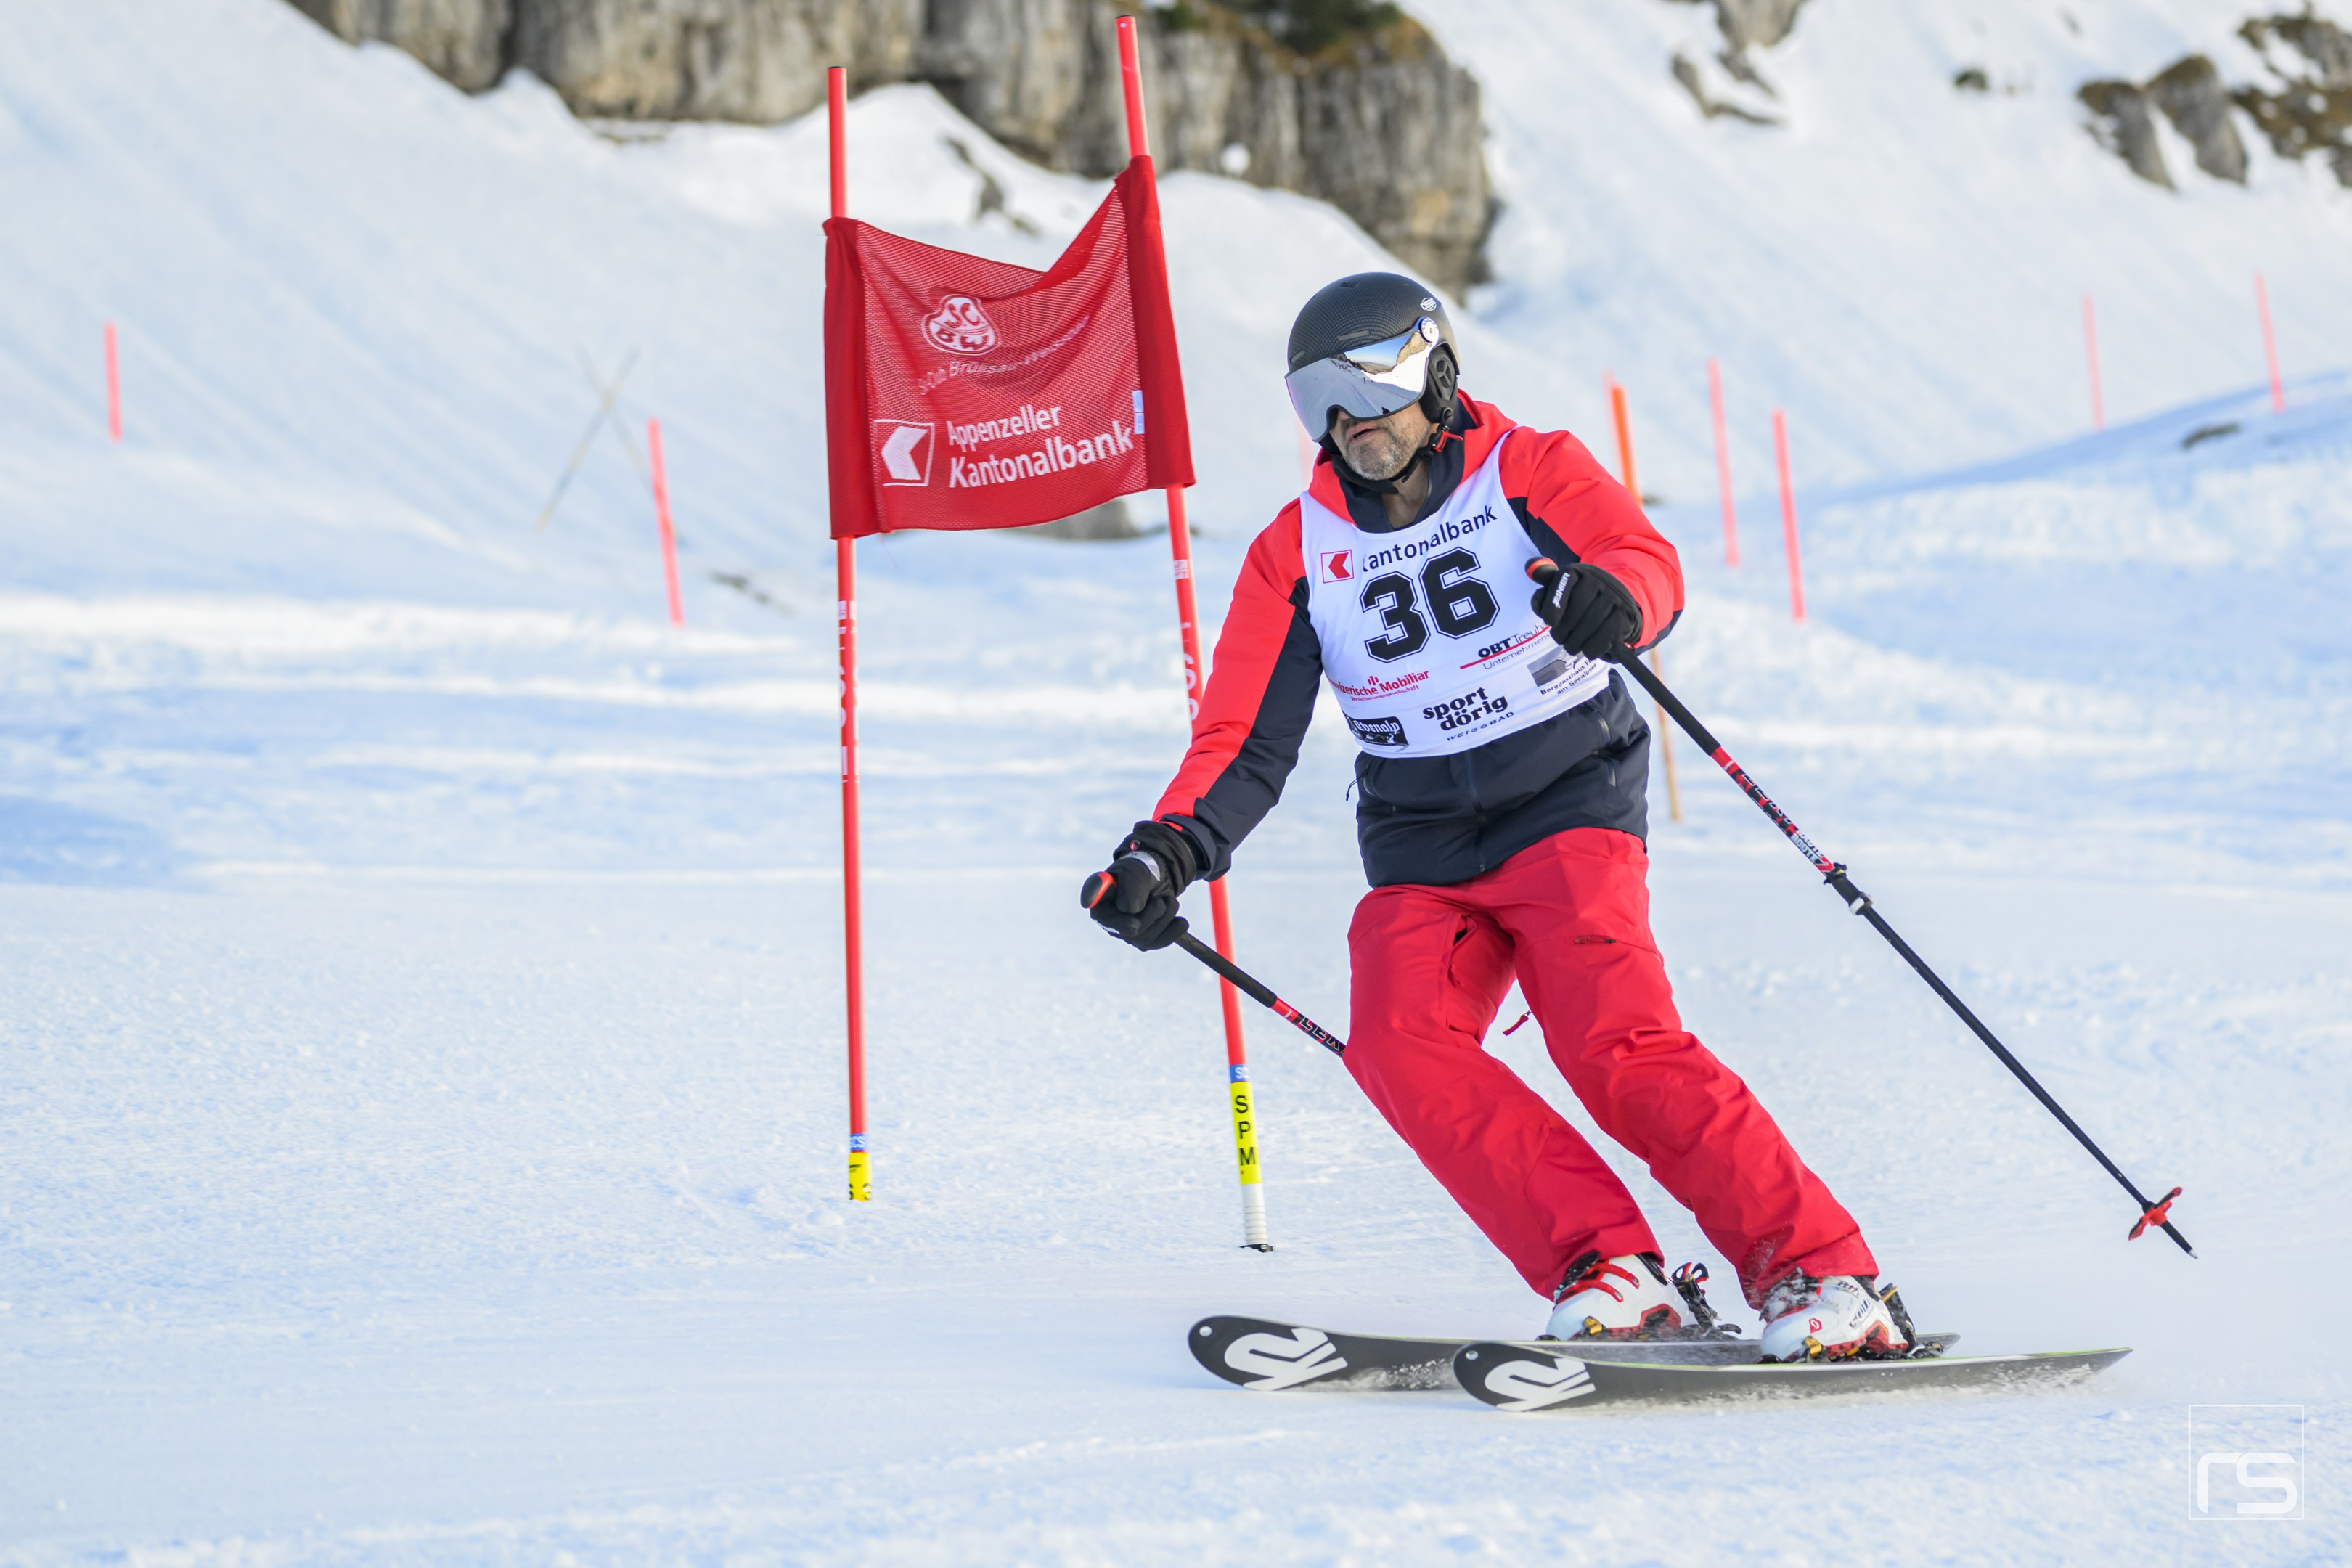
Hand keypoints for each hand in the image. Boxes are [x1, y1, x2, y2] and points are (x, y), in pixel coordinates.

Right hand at [1081, 820, 1200, 950]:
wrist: (1153, 878)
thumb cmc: (1139, 871)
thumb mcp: (1135, 871)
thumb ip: (1131, 887)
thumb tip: (1131, 910)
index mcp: (1099, 900)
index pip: (1098, 909)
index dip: (1108, 914)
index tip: (1118, 916)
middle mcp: (1108, 920)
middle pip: (1130, 931)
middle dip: (1154, 913)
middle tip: (1163, 899)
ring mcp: (1123, 932)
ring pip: (1146, 939)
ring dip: (1166, 918)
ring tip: (1171, 901)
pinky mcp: (1140, 939)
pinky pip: (1156, 943)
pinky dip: (1173, 932)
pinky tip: (1181, 922)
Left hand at [1528, 559, 1640, 659]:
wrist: (1618, 603)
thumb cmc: (1581, 599)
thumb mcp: (1563, 587)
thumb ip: (1545, 581)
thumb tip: (1530, 567)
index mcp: (1578, 571)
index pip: (1562, 586)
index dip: (1552, 608)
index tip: (1550, 622)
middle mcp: (1598, 580)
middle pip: (1574, 613)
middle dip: (1562, 632)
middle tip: (1560, 639)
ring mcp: (1615, 597)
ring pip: (1588, 628)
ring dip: (1575, 644)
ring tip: (1572, 645)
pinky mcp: (1626, 615)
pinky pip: (1604, 638)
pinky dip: (1591, 649)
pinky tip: (1588, 649)